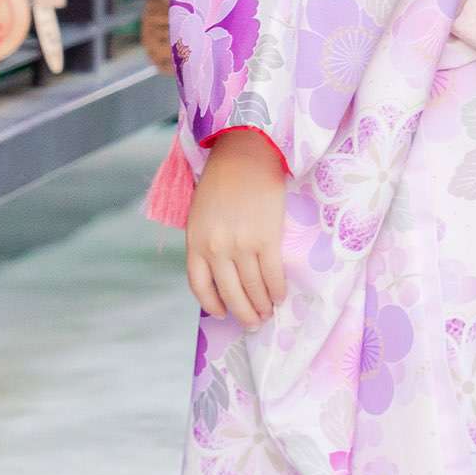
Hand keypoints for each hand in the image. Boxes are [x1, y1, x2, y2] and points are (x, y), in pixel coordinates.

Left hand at [186, 129, 289, 327]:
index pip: (200, 286)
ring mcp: (241, 244)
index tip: (224, 313)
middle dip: (243, 313)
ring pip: (252, 288)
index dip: (212, 304)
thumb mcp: (201, 213)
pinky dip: (277, 289)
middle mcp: (215, 248)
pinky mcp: (266, 237)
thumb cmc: (222, 179)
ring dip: (262, 305)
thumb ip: (206, 241)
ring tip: (268, 312)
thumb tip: (221, 271)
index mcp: (195, 242)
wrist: (245, 152)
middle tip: (253, 323)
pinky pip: (272, 274)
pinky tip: (280, 295)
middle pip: (229, 293)